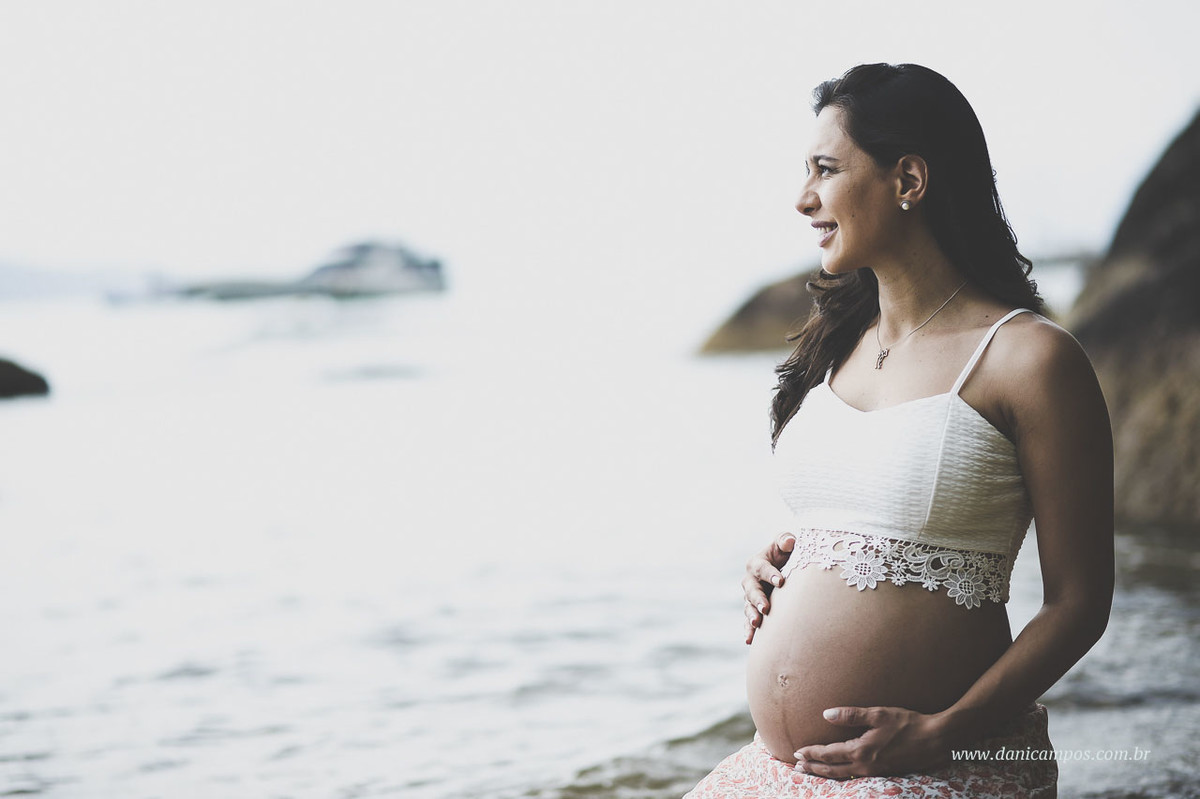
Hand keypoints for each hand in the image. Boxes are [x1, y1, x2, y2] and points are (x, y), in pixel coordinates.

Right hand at [741, 532, 795, 643]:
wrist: (784, 569)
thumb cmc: (786, 554)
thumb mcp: (785, 544)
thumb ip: (786, 540)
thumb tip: (790, 541)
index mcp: (757, 563)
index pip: (762, 568)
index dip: (770, 574)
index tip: (781, 581)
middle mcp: (751, 580)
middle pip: (751, 589)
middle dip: (758, 599)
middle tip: (765, 608)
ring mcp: (751, 597)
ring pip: (748, 607)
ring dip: (751, 615)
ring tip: (757, 624)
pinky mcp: (754, 611)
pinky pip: (749, 621)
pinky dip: (749, 630)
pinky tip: (749, 640)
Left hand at [792, 706, 950, 778]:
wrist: (936, 740)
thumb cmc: (908, 724)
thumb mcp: (878, 714)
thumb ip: (851, 715)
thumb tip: (826, 714)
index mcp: (861, 750)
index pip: (829, 754)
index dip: (812, 753)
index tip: (797, 752)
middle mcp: (865, 765)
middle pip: (832, 770)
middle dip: (813, 768)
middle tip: (797, 767)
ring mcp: (875, 772)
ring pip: (843, 776)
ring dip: (825, 773)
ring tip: (812, 771)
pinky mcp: (884, 773)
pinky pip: (856, 777)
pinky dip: (841, 775)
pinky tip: (840, 771)